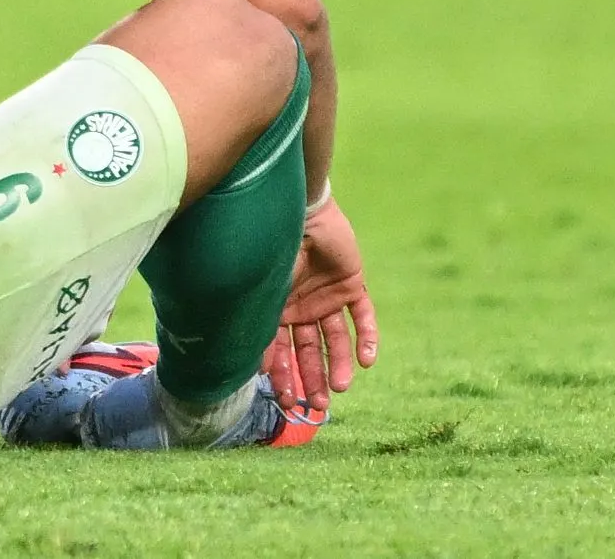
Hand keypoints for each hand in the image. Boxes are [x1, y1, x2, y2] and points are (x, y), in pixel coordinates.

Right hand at [264, 197, 377, 411]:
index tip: (285, 401)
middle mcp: (302, 305)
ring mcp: (327, 296)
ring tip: (341, 387)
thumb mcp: (264, 294)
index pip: (279, 350)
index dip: (282, 375)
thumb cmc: (272, 248)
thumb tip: (247, 367)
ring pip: (334, 338)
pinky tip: (368, 360)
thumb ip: (260, 327)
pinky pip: (363, 316)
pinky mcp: (352, 284)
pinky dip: (367, 337)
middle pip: (308, 349)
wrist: (299, 210)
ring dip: (338, 363)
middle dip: (311, 377)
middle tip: (317, 405)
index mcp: (276, 308)